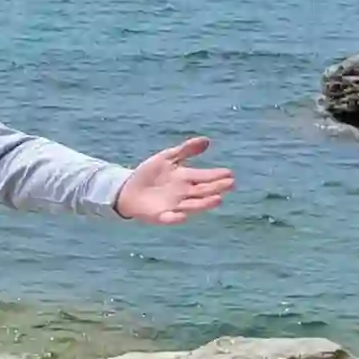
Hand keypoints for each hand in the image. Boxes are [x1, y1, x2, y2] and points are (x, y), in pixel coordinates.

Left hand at [116, 137, 234, 224]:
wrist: (127, 189)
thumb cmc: (149, 173)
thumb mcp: (167, 157)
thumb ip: (186, 150)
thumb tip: (207, 140)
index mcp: (186, 178)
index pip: (204, 177)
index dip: (216, 175)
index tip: (229, 173)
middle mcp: (183, 193)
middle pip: (203, 191)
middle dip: (217, 188)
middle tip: (230, 184)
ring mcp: (174, 205)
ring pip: (193, 205)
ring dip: (205, 204)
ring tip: (218, 199)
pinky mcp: (161, 215)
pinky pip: (170, 217)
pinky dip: (177, 217)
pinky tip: (183, 215)